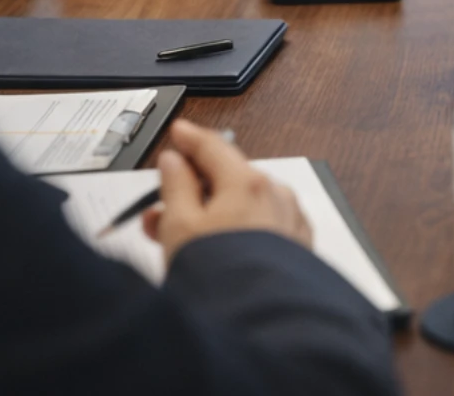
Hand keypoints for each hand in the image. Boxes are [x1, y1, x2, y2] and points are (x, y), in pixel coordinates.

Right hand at [142, 119, 311, 261]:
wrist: (260, 321)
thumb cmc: (222, 274)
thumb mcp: (181, 225)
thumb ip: (176, 186)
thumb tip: (175, 162)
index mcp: (248, 181)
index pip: (214, 146)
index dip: (191, 138)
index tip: (178, 132)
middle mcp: (275, 194)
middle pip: (227, 178)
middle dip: (192, 190)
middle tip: (158, 209)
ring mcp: (289, 220)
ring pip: (242, 205)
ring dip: (210, 213)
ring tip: (176, 241)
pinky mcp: (295, 247)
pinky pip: (259, 226)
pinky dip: (235, 230)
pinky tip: (214, 252)